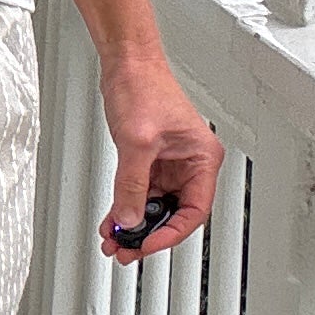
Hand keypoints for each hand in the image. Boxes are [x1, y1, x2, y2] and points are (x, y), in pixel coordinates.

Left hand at [97, 48, 219, 266]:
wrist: (127, 64)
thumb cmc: (144, 87)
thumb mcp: (137, 142)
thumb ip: (131, 185)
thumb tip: (129, 218)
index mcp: (202, 159)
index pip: (193, 210)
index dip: (171, 233)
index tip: (148, 245)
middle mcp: (190, 164)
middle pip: (173, 213)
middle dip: (148, 233)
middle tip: (126, 250)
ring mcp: (169, 164)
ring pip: (154, 206)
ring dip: (133, 224)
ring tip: (113, 241)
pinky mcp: (150, 161)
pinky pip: (139, 193)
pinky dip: (125, 208)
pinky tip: (112, 222)